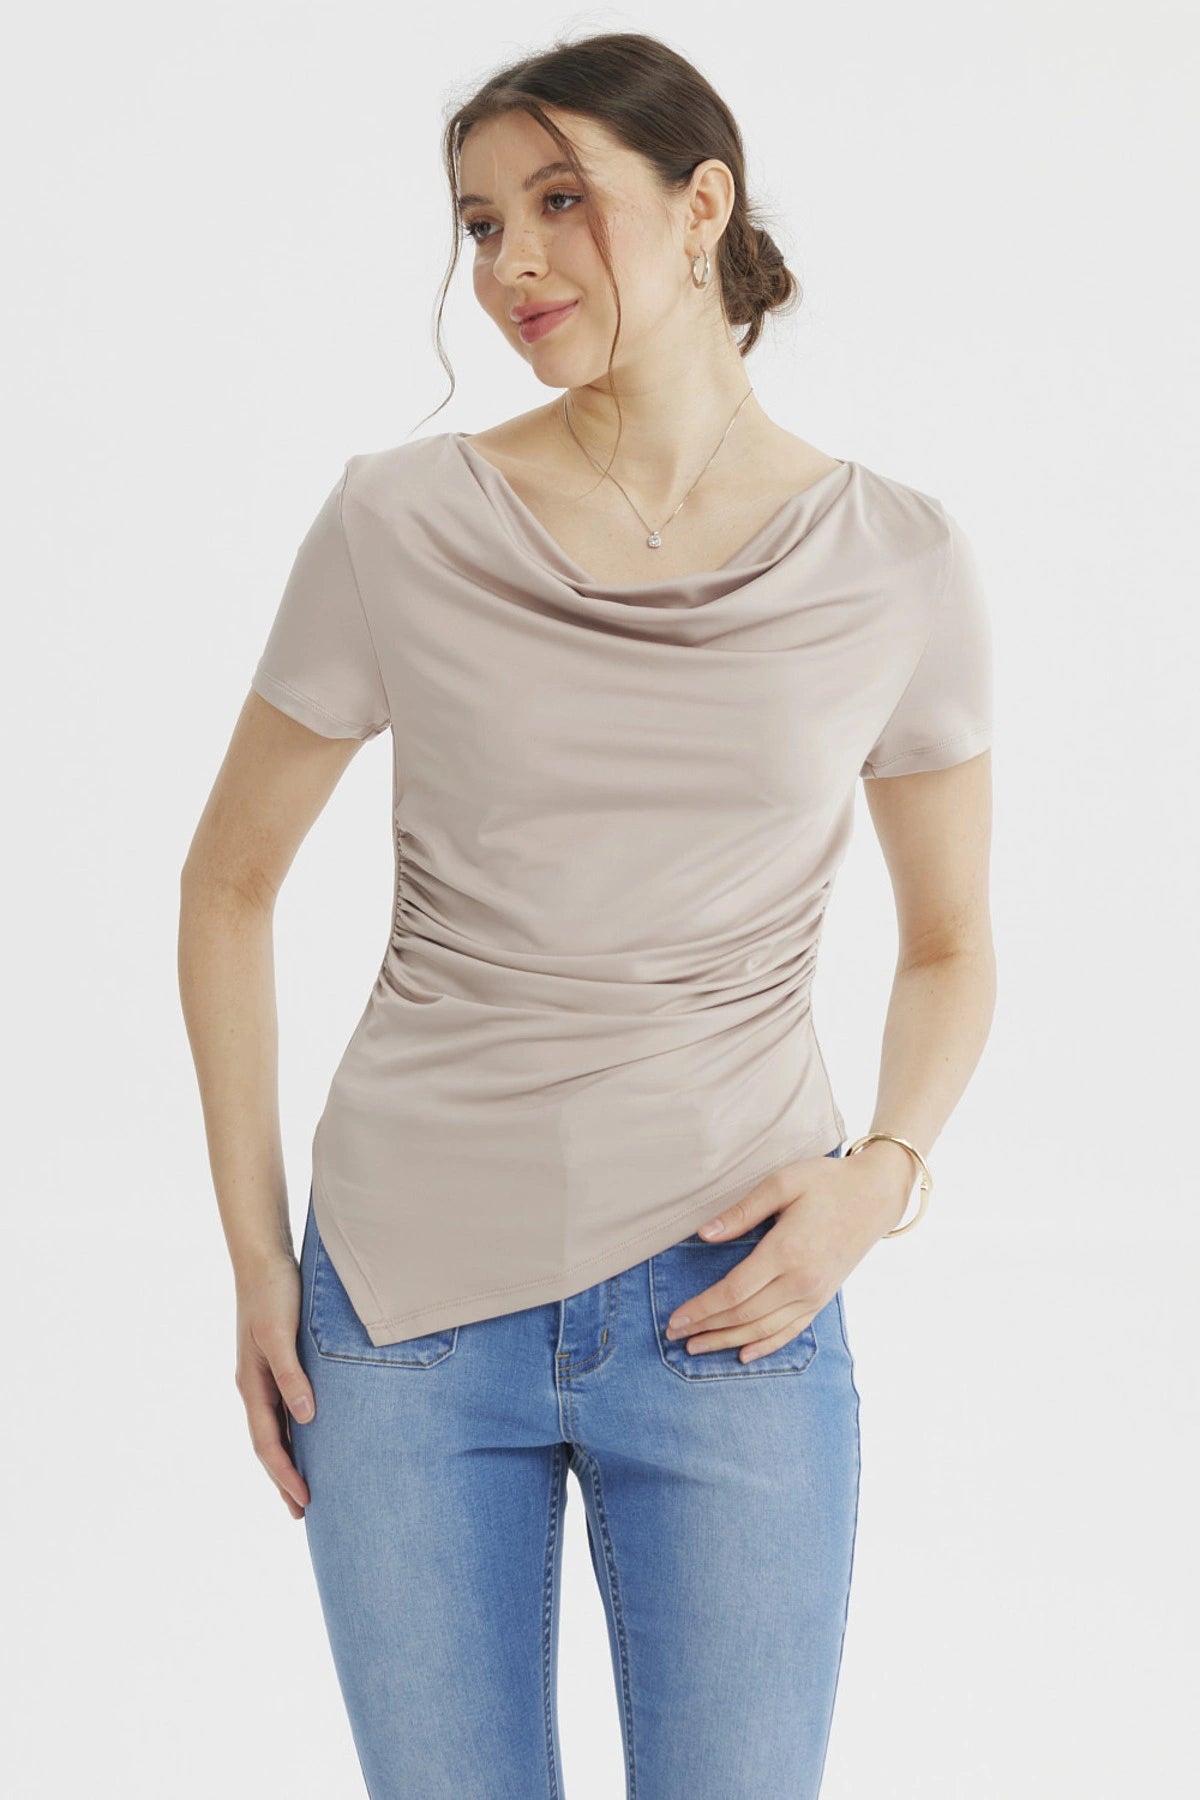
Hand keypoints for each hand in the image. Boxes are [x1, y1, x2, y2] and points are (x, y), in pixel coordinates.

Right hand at [234, 1253, 314, 1517]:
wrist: (263, 1258)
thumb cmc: (273, 1292)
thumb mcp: (279, 1334)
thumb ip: (290, 1375)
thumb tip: (306, 1418)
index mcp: (252, 1384)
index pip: (268, 1442)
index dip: (285, 1474)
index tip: (304, 1501)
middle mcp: (255, 1386)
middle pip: (269, 1443)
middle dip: (284, 1478)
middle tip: (303, 1513)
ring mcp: (264, 1375)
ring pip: (277, 1428)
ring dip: (289, 1458)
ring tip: (306, 1486)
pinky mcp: (277, 1362)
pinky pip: (284, 1407)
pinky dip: (295, 1430)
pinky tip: (310, 1436)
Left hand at [662, 1144, 913, 1362]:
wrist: (874, 1195)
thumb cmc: (826, 1182)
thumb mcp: (782, 1183)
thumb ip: (742, 1211)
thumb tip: (704, 1234)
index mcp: (786, 1250)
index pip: (733, 1291)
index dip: (701, 1309)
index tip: (675, 1318)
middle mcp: (801, 1280)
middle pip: (744, 1315)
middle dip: (706, 1327)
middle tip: (674, 1334)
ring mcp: (814, 1293)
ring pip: (764, 1328)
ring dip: (728, 1341)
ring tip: (697, 1348)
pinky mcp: (823, 1298)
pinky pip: (791, 1330)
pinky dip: (766, 1345)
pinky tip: (744, 1354)